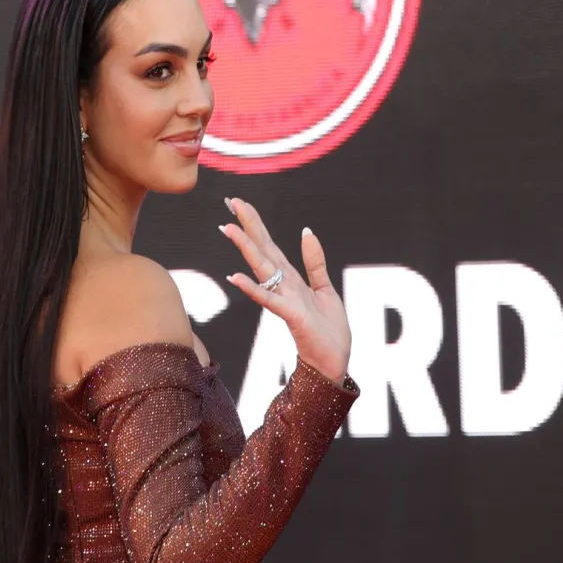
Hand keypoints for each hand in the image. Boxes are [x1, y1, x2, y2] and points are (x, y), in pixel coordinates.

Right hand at [219, 198, 350, 383]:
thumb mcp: (325, 289)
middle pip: (262, 250)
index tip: (239, 202)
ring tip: (229, 229)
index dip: (256, 223)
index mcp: (290, 278)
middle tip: (230, 202)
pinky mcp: (291, 315)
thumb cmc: (327, 330)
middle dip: (247, 226)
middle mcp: (283, 286)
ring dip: (246, 249)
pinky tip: (236, 277)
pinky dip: (253, 289)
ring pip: (262, 269)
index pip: (269, 245)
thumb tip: (307, 232)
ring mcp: (284, 300)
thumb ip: (315, 262)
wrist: (332, 361)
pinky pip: (270, 300)